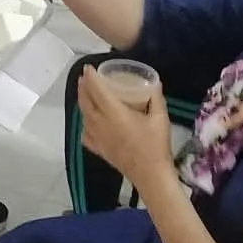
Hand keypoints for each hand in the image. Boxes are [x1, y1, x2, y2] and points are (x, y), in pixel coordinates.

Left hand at [77, 66, 173, 189]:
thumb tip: (154, 83)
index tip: (88, 68)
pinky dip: (85, 123)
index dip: (91, 77)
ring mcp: (97, 137)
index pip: (96, 90)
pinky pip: (85, 133)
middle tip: (85, 77)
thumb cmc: (155, 145)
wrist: (150, 175)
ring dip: (82, 102)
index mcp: (113, 112)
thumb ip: (156, 98)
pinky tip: (89, 122)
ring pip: (83, 115)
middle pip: (85, 100)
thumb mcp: (160, 117)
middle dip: (83, 87)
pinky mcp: (98, 149)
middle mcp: (100, 123)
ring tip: (86, 94)